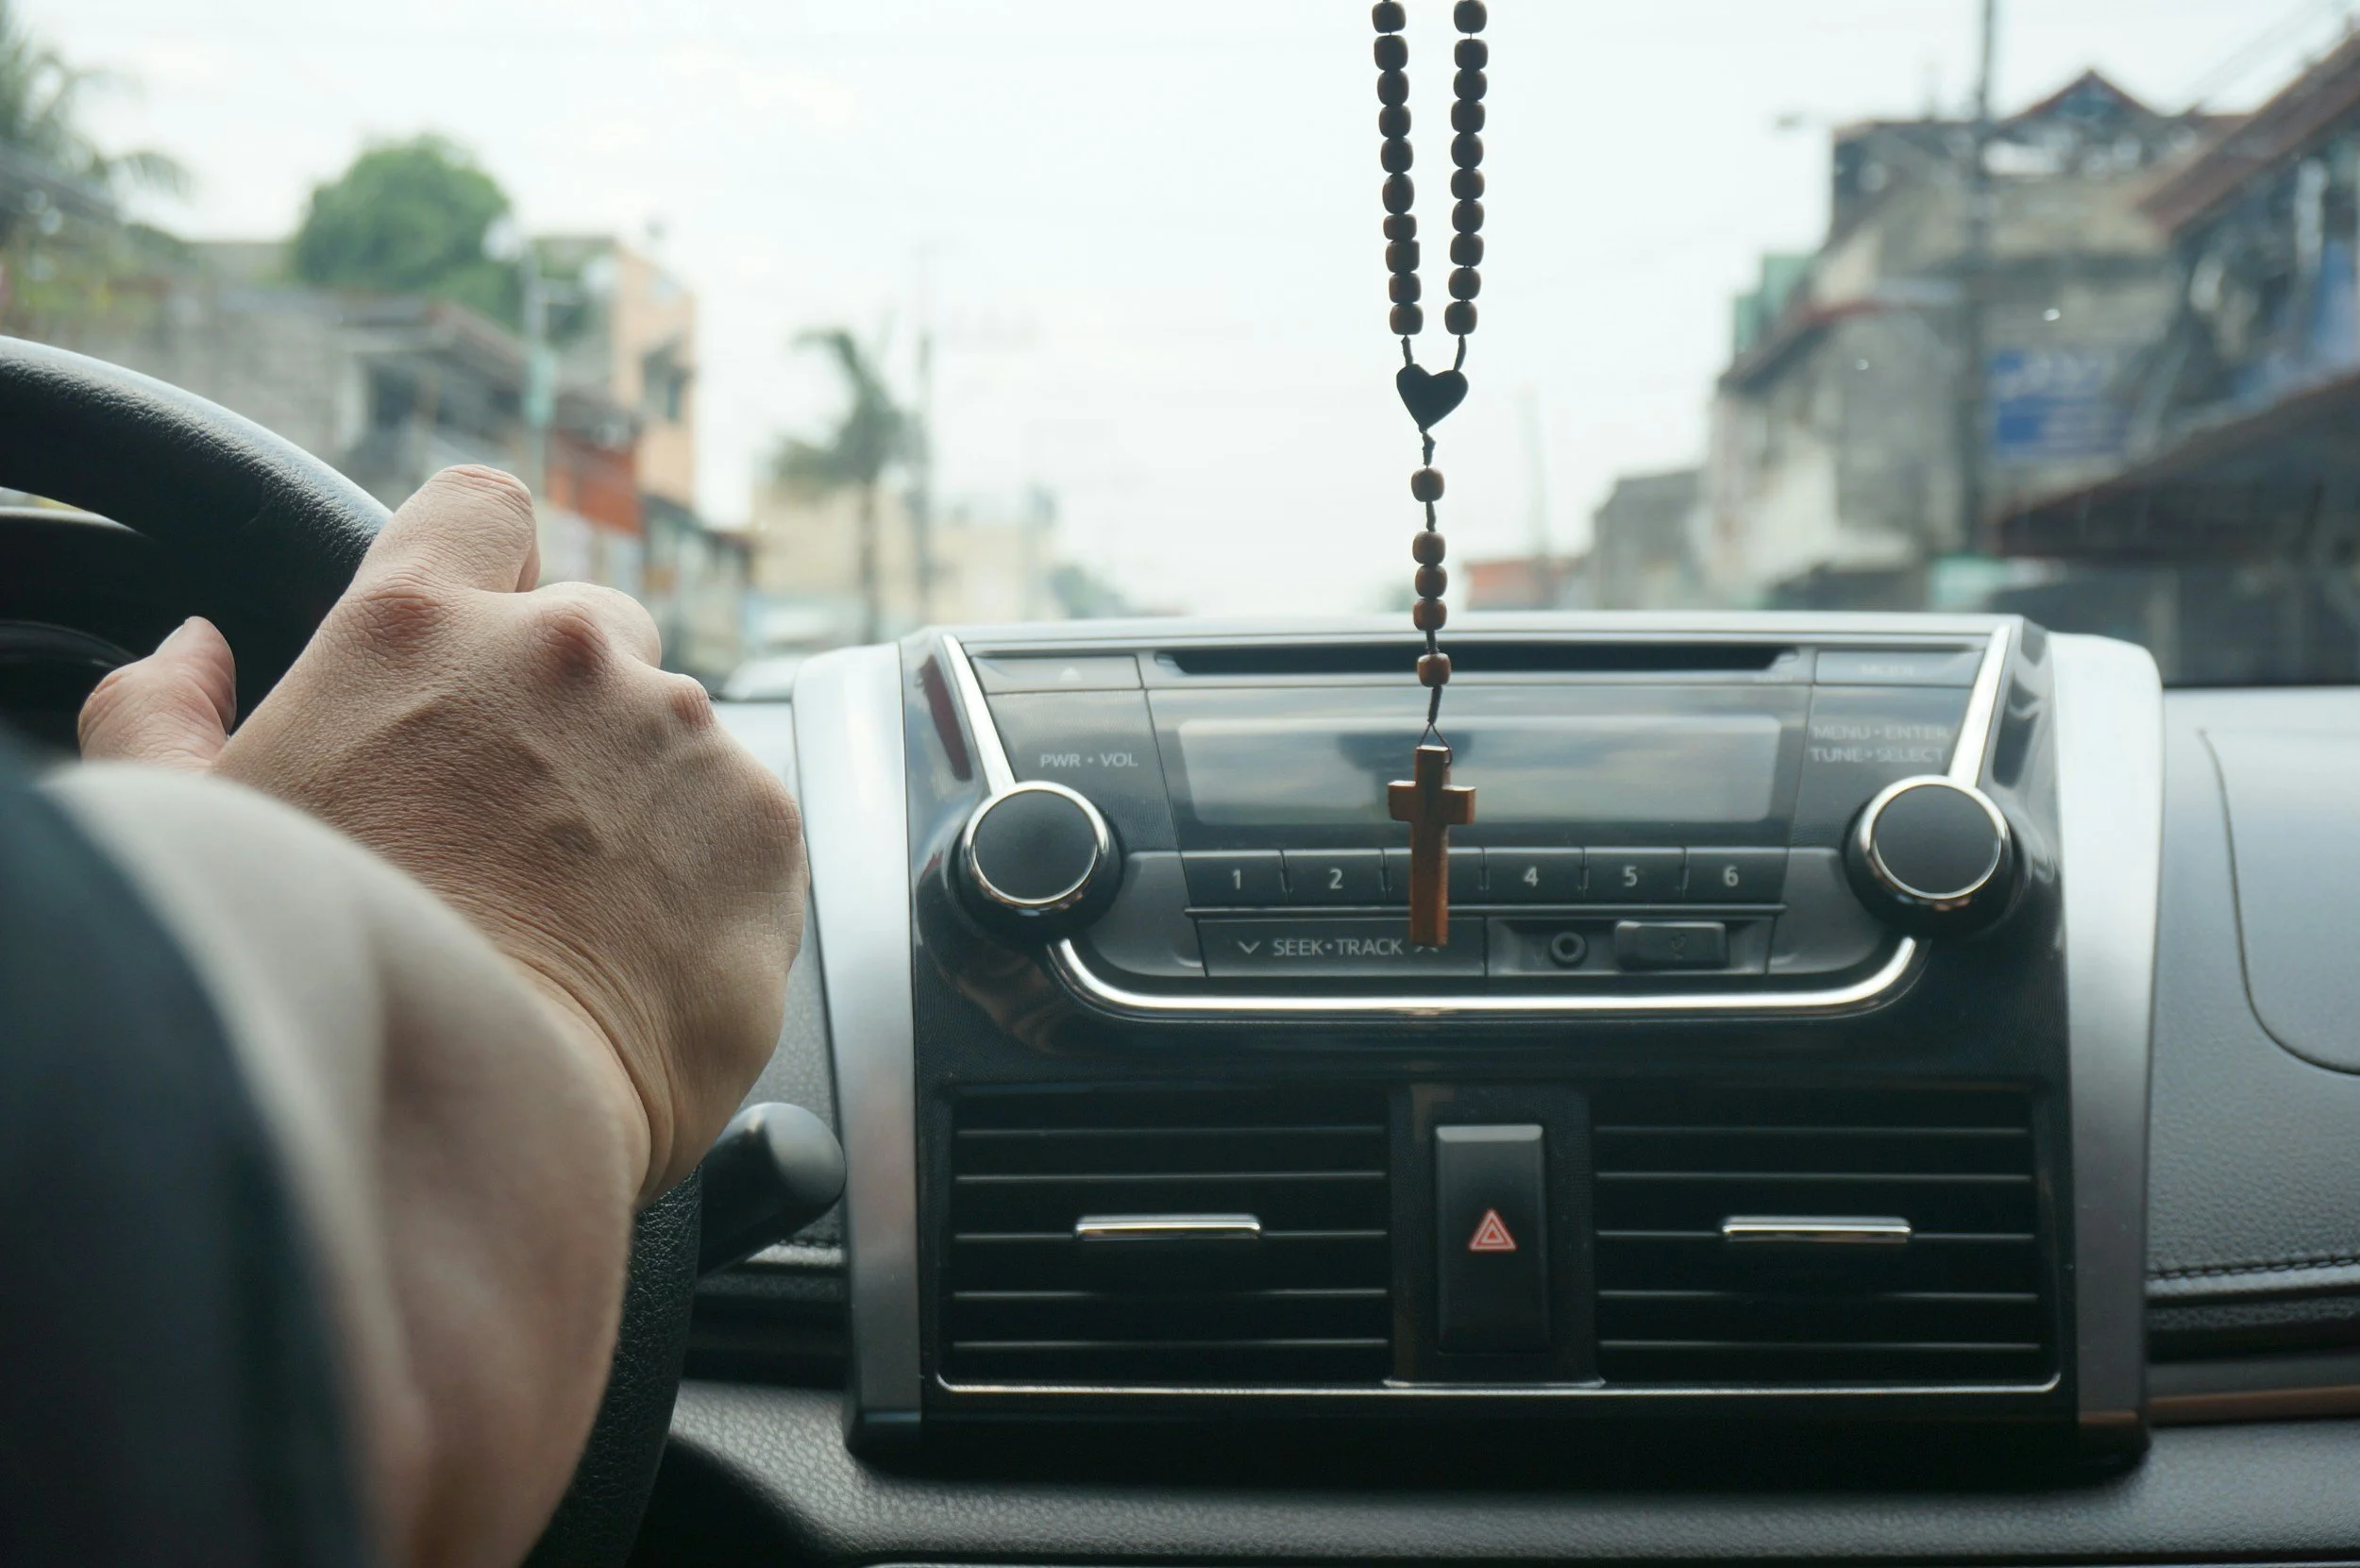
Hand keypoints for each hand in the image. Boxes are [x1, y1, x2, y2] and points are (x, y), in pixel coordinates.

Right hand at [81, 466, 803, 1201]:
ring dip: (640, 794)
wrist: (465, 1114)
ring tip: (576, 916)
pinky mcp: (764, 824)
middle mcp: (565, 655)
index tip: (486, 639)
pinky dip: (707, 874)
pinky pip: (744, 823)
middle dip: (565, 702)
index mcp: (417, 626)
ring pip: (673, 730)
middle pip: (593, 626)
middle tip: (518, 825)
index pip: (480, 511)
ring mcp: (677, 733)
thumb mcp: (191, 829)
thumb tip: (187, 654)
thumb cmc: (317, 978)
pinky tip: (641, 953)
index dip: (490, 571)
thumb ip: (165, 713)